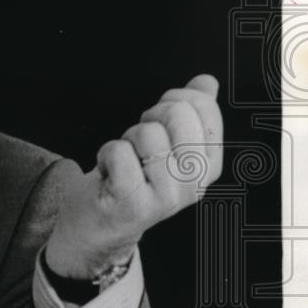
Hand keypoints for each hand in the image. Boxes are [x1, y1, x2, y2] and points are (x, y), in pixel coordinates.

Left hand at [45, 74, 222, 278]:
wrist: (99, 225)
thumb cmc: (132, 179)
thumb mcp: (166, 145)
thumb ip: (189, 111)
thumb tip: (207, 81)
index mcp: (208, 166)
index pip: (204, 109)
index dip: (176, 99)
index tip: (160, 118)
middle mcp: (194, 183)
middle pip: (178, 115)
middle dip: (150, 117)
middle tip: (139, 142)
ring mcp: (166, 196)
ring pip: (147, 133)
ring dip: (126, 140)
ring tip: (126, 163)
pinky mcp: (134, 202)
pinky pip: (118, 152)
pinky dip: (105, 155)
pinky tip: (109, 175)